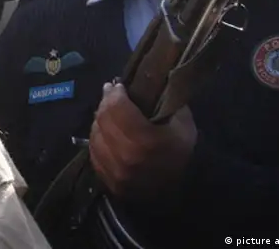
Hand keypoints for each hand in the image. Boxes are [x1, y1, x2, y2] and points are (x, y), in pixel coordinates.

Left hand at [88, 82, 196, 200]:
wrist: (178, 195)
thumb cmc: (181, 157)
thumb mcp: (185, 127)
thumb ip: (169, 103)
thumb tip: (153, 83)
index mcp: (145, 141)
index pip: (117, 107)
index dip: (115, 93)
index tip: (118, 85)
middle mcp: (124, 156)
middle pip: (103, 119)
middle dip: (106, 102)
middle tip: (110, 93)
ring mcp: (113, 170)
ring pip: (95, 134)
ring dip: (100, 119)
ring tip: (108, 111)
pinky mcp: (107, 180)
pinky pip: (94, 151)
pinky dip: (98, 137)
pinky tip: (104, 131)